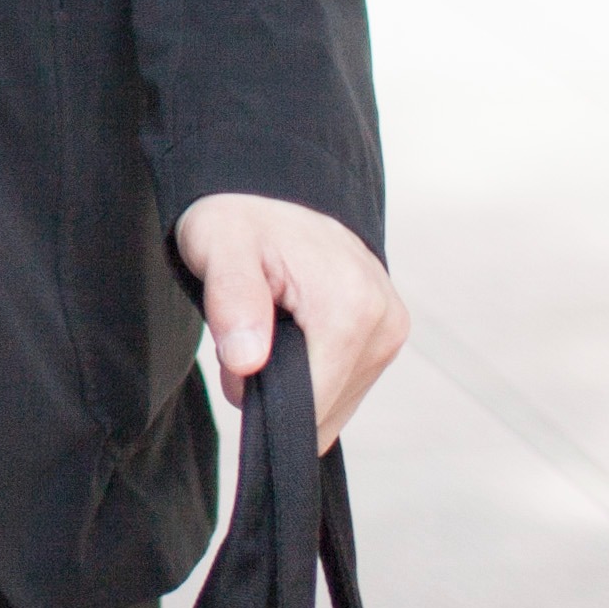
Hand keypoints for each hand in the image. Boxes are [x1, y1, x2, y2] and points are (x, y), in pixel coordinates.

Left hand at [175, 193, 405, 447]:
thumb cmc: (238, 225)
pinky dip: (313, 376)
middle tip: (248, 336)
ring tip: (270, 330)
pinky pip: (345, 388)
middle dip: (279, 392)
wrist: (268, 198)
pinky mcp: (389, 337)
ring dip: (295, 384)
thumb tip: (248, 362)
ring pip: (335, 405)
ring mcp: (392, 331)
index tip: (237, 359)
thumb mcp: (216, 246)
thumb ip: (231, 301)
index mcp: (350, 303)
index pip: (313, 403)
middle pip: (325, 410)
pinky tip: (295, 336)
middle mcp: (385, 320)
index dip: (264, 397)